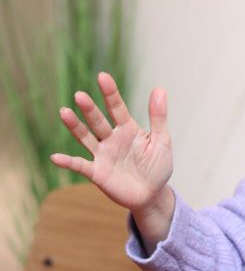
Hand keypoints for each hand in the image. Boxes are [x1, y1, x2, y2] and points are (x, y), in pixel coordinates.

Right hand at [52, 72, 173, 213]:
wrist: (152, 194)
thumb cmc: (157, 166)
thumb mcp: (162, 141)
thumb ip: (158, 117)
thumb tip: (159, 89)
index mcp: (128, 128)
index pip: (117, 107)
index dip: (110, 93)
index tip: (102, 76)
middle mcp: (112, 138)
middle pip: (98, 120)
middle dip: (90, 109)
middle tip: (80, 95)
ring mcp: (103, 155)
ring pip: (86, 137)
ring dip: (75, 126)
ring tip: (64, 112)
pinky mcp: (97, 173)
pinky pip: (81, 166)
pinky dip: (68, 162)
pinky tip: (56, 157)